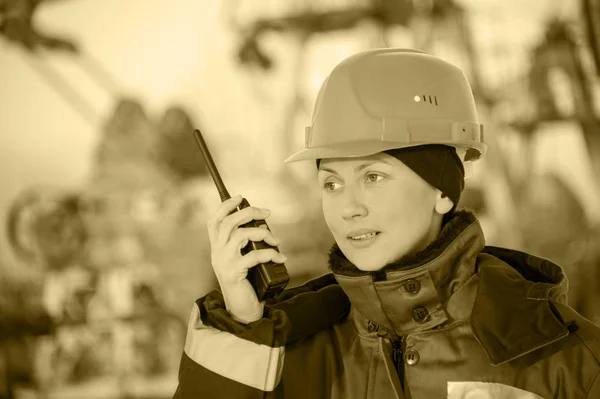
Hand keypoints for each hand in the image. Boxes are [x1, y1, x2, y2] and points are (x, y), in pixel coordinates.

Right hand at [206, 195, 286, 323]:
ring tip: (276, 241)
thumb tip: (263, 223)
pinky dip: (271, 254)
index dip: (225, 206)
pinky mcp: (234, 273)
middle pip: (229, 222)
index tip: (241, 197)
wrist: (243, 311)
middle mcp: (217, 253)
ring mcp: (223, 263)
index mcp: (217, 248)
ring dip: (263, 233)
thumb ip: (247, 243)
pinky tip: (280, 258)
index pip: (214, 220)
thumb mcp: (243, 259)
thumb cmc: (247, 283)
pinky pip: (254, 255)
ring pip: (241, 235)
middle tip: (267, 213)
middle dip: (249, 212)